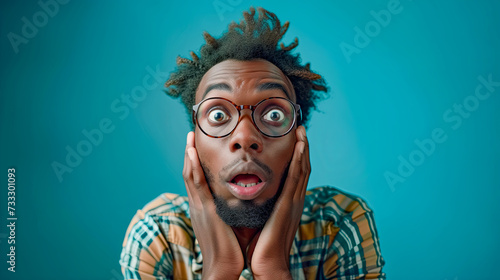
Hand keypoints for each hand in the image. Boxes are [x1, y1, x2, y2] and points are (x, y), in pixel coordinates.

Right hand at [183, 132, 243, 278]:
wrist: (222, 267)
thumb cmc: (228, 249)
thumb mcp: (226, 225)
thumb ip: (228, 211)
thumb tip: (237, 201)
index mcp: (203, 208)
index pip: (196, 180)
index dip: (194, 163)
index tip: (196, 147)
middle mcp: (197, 205)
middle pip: (190, 173)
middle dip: (189, 154)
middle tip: (190, 135)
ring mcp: (199, 207)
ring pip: (190, 175)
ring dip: (189, 154)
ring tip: (189, 137)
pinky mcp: (204, 210)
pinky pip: (196, 184)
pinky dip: (193, 167)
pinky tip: (192, 153)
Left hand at [249, 126, 310, 278]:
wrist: (268, 265)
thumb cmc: (262, 247)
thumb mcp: (262, 222)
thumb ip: (261, 208)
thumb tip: (250, 198)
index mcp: (288, 205)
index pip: (295, 176)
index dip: (297, 157)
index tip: (295, 141)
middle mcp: (294, 201)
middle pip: (303, 168)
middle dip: (303, 149)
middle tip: (301, 129)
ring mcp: (294, 202)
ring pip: (302, 169)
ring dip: (303, 149)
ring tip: (302, 131)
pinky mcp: (289, 205)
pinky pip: (296, 178)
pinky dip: (300, 161)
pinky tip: (300, 147)